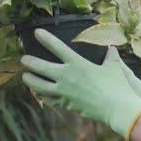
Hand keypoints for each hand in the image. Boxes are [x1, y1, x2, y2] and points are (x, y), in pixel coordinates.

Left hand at [20, 29, 140, 140]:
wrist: (116, 108)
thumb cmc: (117, 85)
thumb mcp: (114, 67)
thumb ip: (110, 56)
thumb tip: (111, 48)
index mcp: (78, 64)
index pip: (57, 47)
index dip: (46, 38)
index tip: (36, 33)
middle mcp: (67, 76)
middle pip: (41, 67)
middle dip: (29, 62)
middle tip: (23, 59)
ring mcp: (64, 92)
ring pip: (39, 85)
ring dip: (30, 80)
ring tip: (25, 77)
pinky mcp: (66, 104)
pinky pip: (48, 99)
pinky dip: (42, 95)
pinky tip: (39, 93)